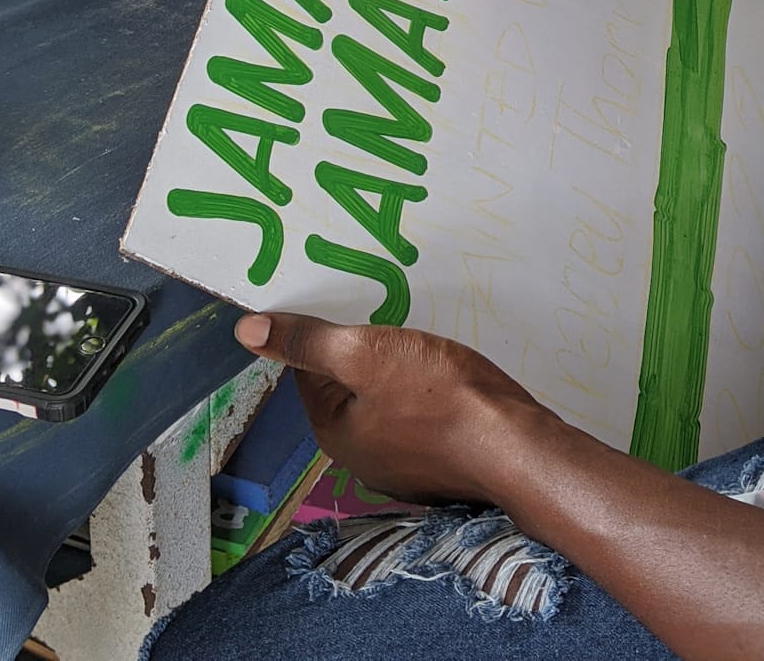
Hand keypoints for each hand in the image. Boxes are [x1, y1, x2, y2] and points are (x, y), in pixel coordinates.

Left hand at [234, 313, 547, 503]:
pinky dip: (429, 389)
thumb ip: (308, 342)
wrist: (516, 447)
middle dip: (368, 346)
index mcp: (334, 432)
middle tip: (392, 313)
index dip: (325, 329)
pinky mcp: (441, 460)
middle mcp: (361, 455)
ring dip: (400, 366)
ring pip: (388, 397)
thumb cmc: (441, 399)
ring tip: (424, 338)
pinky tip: (449, 373)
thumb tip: (246, 330)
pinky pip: (421, 413)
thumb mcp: (366, 355)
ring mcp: (404, 463)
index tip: (348, 299)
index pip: (309, 368)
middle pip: (350, 383)